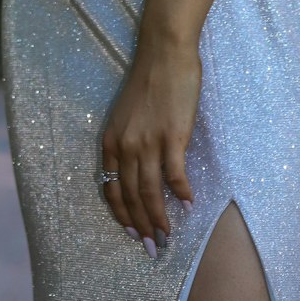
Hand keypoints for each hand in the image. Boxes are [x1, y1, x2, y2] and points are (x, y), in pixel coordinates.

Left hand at [100, 37, 200, 256]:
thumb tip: (139, 169)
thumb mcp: (126, 114)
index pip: (111, 189)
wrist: (164, 52)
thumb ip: (128, 142)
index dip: (122, 215)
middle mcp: (126, 145)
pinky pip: (175, 175)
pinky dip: (181, 193)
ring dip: (160, 218)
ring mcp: (149, 141)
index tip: (133, 233)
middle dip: (142, 226)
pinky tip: (188, 204)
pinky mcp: (172, 136)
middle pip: (131, 196)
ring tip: (169, 236)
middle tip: (154, 248)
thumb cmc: (149, 79)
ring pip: (150, 192)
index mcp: (111, 140)